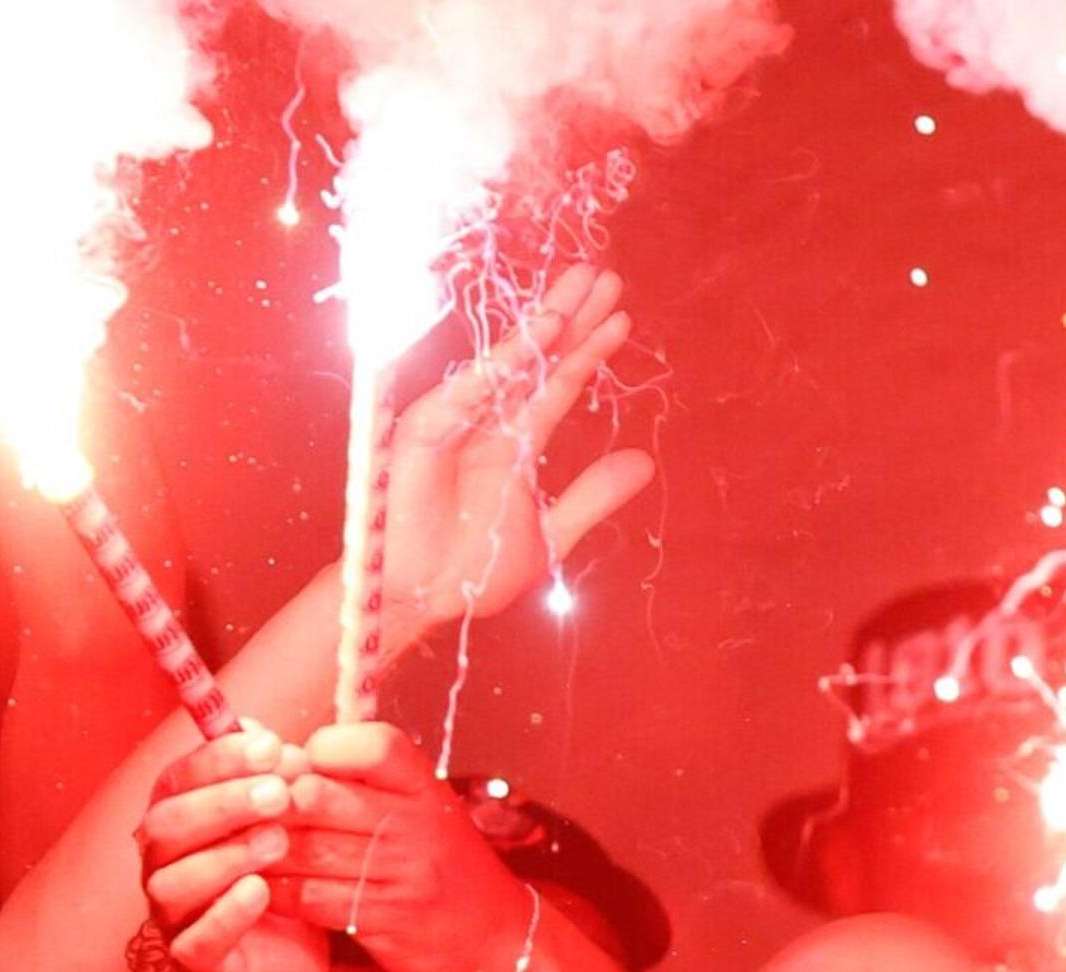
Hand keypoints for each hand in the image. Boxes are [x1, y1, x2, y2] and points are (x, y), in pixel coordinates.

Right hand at [135, 730, 334, 971]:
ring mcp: (171, 914)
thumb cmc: (283, 874)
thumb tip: (264, 735)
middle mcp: (161, 863)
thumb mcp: (284, 820)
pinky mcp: (193, 961)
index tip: (271, 746)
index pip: (179, 778)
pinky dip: (226, 914)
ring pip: (174, 882)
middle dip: (222, 804)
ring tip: (277, 842)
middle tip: (278, 793)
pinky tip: (261, 892)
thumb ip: (271, 777)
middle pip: (166, 825)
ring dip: (226, 856)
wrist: (299, 956)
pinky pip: (196, 940)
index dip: (219, 758)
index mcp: (176, 817)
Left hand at [265, 724, 541, 971]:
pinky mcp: (383, 918)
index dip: (320, 751)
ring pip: (307, 849)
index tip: (297, 767)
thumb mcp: (422, 808)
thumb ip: (362, 781)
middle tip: (240, 807)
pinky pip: (311, 898)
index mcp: (423, 785)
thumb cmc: (444, 864)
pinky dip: (276, 892)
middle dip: (273, 802)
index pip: (367, 745)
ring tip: (233, 847)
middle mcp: (415, 822)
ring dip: (262, 849)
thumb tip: (280, 748)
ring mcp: (401, 872)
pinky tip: (256, 888)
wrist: (498, 938)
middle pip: (321, 796)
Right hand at [375, 267, 656, 642]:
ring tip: (584, 287)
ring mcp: (456, 419)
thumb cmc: (472, 569)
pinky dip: (505, 360)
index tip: (622, 319)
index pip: (557, 385)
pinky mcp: (426, 428)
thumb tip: (644, 462)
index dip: (588, 351)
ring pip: (509, 363)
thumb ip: (593, 496)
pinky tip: (543, 329)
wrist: (421, 600)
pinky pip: (471, 387)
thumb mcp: (550, 533)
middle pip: (537, 360)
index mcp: (514, 442)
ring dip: (546, 322)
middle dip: (573, 318)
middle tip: (607, 277)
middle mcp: (487, 421)